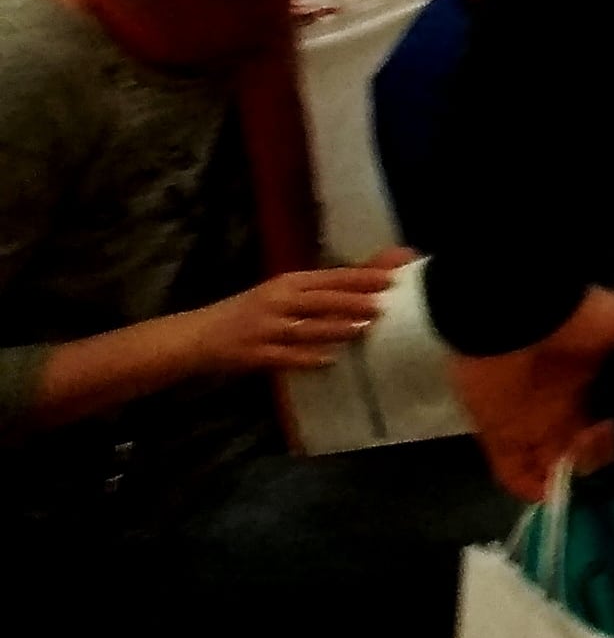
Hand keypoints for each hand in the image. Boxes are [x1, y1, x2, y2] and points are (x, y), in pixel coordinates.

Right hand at [190, 256, 399, 376]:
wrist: (198, 335)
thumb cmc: (248, 311)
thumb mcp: (281, 293)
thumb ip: (319, 291)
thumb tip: (364, 281)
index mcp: (287, 282)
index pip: (330, 277)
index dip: (360, 277)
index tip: (391, 278)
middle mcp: (278, 301)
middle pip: (321, 300)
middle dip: (353, 302)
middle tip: (383, 305)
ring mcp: (266, 328)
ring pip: (307, 328)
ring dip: (336, 329)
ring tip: (363, 330)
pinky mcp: (255, 354)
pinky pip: (286, 356)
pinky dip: (308, 358)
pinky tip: (329, 360)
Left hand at [451, 285, 613, 502]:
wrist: (512, 317)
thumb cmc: (567, 318)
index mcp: (580, 383)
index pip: (598, 418)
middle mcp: (554, 408)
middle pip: (575, 448)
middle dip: (595, 462)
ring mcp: (526, 424)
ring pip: (548, 466)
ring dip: (569, 479)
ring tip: (594, 486)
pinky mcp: (500, 437)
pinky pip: (513, 475)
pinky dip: (531, 490)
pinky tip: (556, 498)